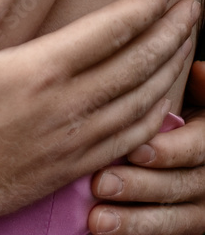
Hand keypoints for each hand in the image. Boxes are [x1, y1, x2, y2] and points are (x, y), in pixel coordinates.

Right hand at [0, 0, 197, 230]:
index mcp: (38, 71)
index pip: (109, 32)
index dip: (143, 6)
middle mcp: (65, 107)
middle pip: (136, 65)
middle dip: (170, 32)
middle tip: (193, 7)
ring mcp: (72, 142)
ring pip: (141, 104)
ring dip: (169, 70)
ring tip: (186, 44)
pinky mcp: (70, 168)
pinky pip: (128, 142)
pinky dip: (155, 117)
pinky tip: (162, 103)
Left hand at [88, 60, 204, 233]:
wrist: (187, 152)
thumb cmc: (184, 113)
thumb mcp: (198, 97)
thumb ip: (200, 87)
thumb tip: (201, 73)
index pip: (197, 148)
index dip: (169, 151)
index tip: (135, 150)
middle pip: (179, 186)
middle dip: (139, 187)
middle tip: (101, 183)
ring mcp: (200, 207)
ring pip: (172, 219)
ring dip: (133, 222)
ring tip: (97, 220)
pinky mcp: (186, 224)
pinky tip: (106, 234)